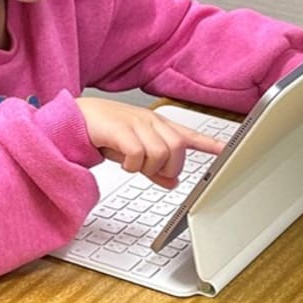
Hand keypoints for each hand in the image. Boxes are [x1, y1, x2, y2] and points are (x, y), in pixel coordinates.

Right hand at [75, 97, 224, 188]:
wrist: (75, 118)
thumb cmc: (105, 132)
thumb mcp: (134, 153)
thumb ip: (155, 168)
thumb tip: (173, 183)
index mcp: (157, 124)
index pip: (188, 134)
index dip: (209, 143)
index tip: (227, 150)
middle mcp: (150, 121)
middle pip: (177, 147)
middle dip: (168, 167)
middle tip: (152, 172)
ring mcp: (136, 124)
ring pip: (160, 152)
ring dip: (149, 168)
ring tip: (134, 166)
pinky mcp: (121, 130)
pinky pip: (139, 154)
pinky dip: (133, 166)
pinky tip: (124, 163)